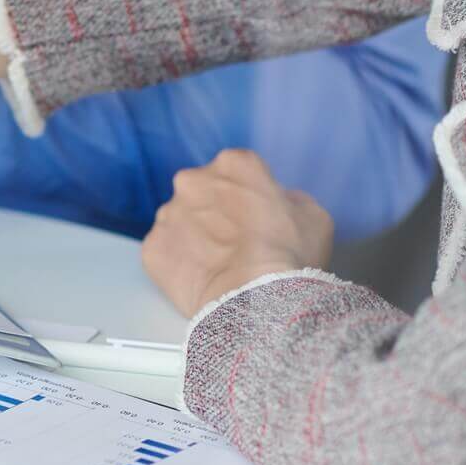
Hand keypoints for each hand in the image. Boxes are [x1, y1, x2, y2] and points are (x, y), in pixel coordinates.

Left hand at [140, 150, 333, 317]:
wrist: (254, 300)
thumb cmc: (289, 257)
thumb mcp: (314, 217)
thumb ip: (290, 199)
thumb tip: (279, 202)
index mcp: (234, 164)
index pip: (239, 172)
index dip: (250, 197)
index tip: (258, 219)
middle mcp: (193, 180)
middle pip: (203, 192)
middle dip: (216, 213)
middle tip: (236, 243)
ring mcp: (168, 214)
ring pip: (180, 221)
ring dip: (194, 237)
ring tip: (218, 266)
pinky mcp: (152, 247)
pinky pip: (164, 252)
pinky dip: (178, 264)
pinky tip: (200, 280)